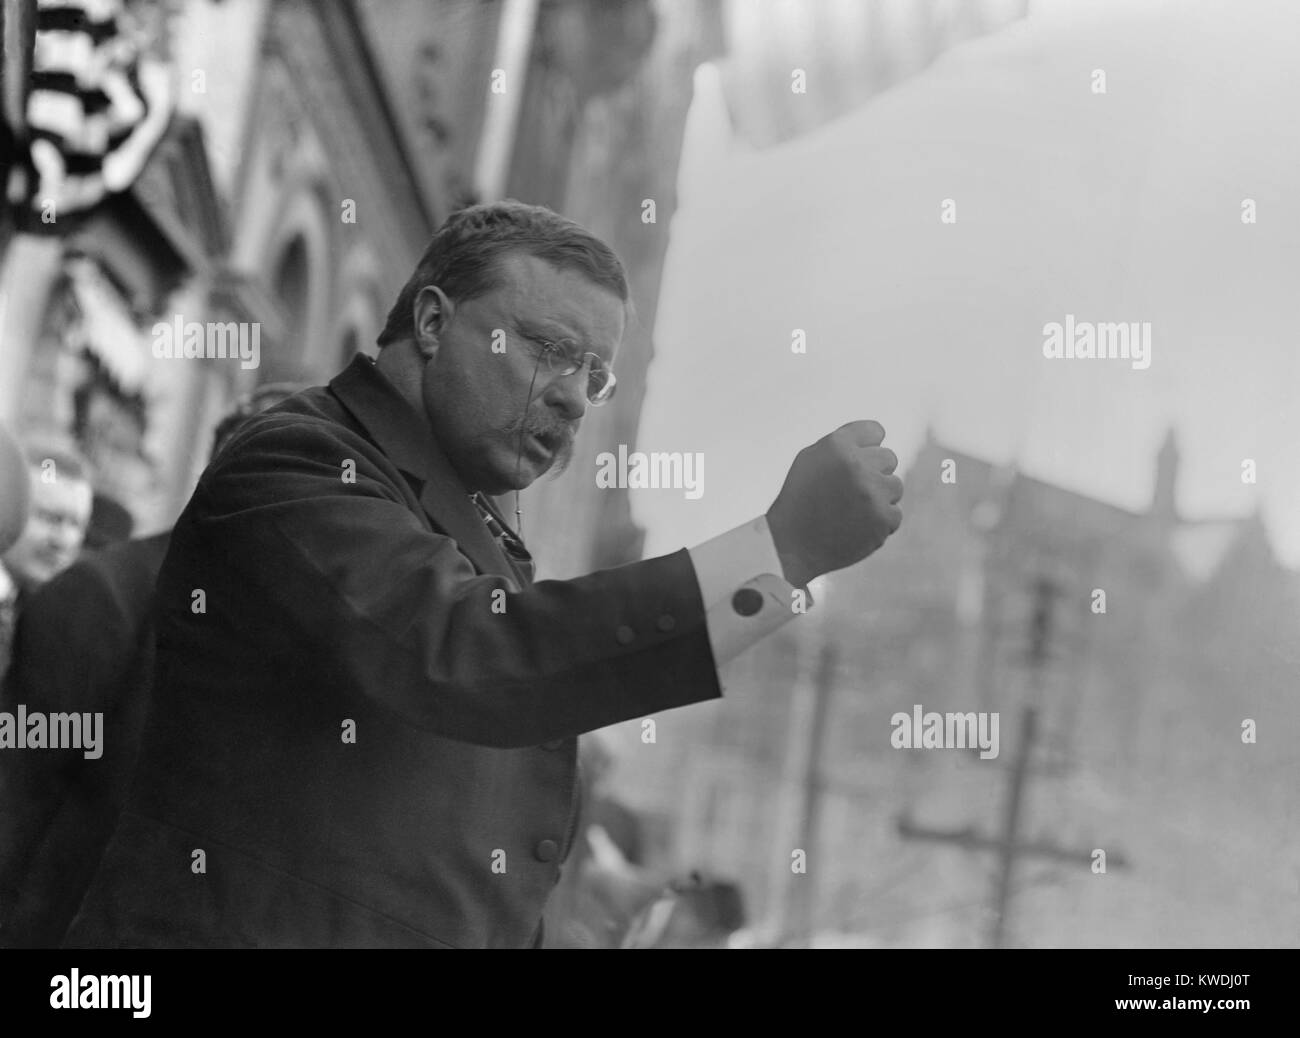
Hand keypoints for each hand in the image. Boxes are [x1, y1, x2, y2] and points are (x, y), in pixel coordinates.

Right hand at [765, 420, 902, 587]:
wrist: (791, 545)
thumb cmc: (800, 500)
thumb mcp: (811, 460)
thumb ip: (843, 445)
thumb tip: (878, 440)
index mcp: (837, 445)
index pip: (876, 431)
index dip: (867, 448)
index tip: (855, 462)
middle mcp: (857, 464)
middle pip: (889, 458)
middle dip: (874, 472)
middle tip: (851, 491)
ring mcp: (872, 492)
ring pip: (895, 487)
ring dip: (879, 498)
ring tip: (851, 511)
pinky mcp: (882, 518)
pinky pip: (895, 515)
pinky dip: (879, 523)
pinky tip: (856, 528)